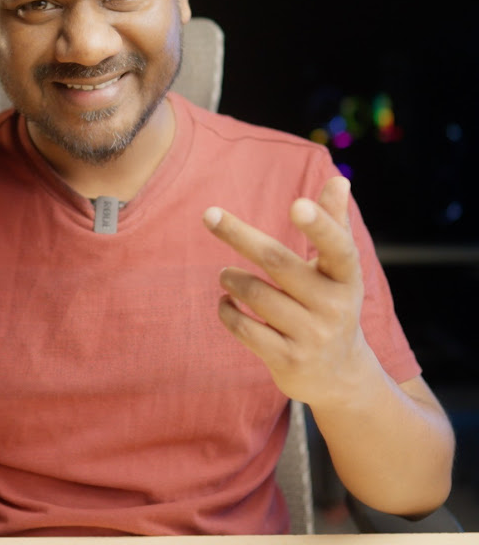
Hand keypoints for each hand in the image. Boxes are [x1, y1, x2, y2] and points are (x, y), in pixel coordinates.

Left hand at [203, 176, 371, 406]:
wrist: (339, 376)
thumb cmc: (331, 303)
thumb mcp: (339, 269)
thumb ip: (335, 224)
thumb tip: (340, 179)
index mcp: (346, 277)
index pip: (337, 246)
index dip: (319, 225)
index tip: (296, 204)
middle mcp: (333, 306)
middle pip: (277, 261)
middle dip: (238, 234)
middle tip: (209, 215)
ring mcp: (311, 335)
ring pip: (255, 294)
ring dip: (230, 278)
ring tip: (226, 276)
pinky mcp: (288, 359)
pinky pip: (244, 327)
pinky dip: (226, 310)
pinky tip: (226, 302)